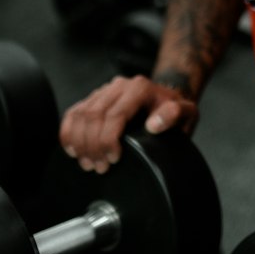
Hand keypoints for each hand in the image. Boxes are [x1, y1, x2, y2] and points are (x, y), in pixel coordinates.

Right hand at [58, 76, 197, 172]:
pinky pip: (73, 113)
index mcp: (140, 88)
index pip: (115, 114)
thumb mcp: (186, 112)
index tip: (113, 160)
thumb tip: (154, 125)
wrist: (165, 97)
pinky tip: (72, 149)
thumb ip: (175, 115)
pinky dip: (68, 132)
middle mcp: (119, 86)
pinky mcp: (93, 98)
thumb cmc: (174, 109)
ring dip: (79, 143)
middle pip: (94, 116)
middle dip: (93, 146)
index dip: (108, 140)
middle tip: (99, 167)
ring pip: (80, 115)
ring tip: (88, 163)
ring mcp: (104, 90)